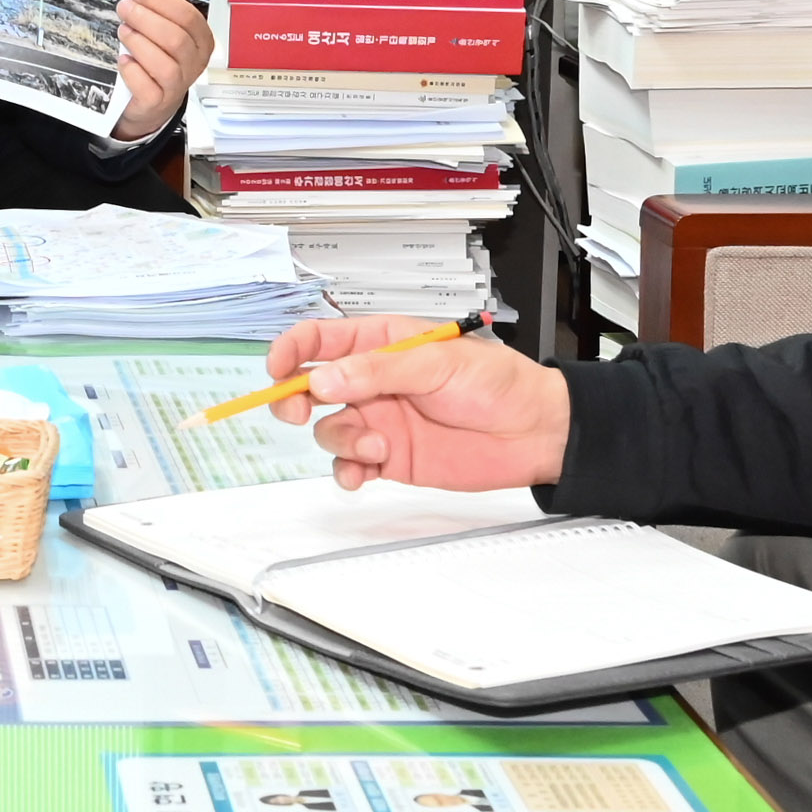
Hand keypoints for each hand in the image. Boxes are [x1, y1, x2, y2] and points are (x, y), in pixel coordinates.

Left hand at [106, 0, 214, 144]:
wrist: (151, 104)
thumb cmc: (157, 62)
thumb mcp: (164, 35)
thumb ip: (158, 14)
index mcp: (200, 41)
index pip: (188, 16)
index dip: (160, 0)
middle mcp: (194, 64)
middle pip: (175, 38)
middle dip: (145, 18)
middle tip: (125, 8)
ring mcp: (177, 85)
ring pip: (164, 64)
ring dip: (139, 42)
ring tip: (123, 32)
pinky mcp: (158, 102)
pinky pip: (146, 86)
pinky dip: (132, 70)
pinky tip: (124, 60)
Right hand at [273, 316, 568, 488]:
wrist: (534, 433)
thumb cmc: (499, 383)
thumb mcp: (439, 362)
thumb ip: (379, 370)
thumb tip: (325, 378)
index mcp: (383, 342)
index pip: (321, 339)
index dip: (292, 350)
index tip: (277, 367)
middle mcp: (373, 381)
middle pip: (309, 386)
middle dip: (293, 398)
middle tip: (299, 410)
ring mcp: (379, 420)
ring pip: (329, 430)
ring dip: (341, 439)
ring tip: (376, 445)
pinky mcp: (389, 457)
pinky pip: (349, 466)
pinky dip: (347, 472)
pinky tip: (363, 472)